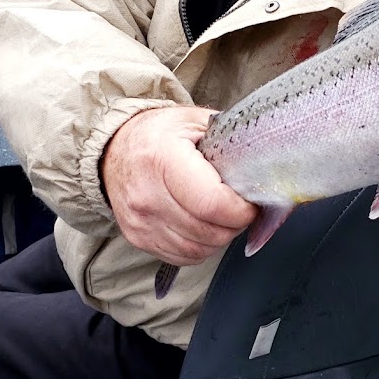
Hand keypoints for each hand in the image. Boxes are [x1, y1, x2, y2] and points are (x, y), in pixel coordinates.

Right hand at [100, 105, 256, 264]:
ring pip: (198, 250)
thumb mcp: (195, 120)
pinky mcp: (137, 239)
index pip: (212, 204)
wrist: (115, 149)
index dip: (241, 210)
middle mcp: (147, 196)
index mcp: (163, 160)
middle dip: (235, 224)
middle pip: (208, 232)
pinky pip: (182, 257)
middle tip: (242, 207)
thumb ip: (228, 140)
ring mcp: (140, 222)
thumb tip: (263, 162)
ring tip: (224, 214)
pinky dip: (201, 246)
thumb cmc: (160, 132)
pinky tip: (205, 225)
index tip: (252, 201)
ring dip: (220, 237)